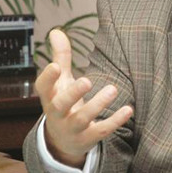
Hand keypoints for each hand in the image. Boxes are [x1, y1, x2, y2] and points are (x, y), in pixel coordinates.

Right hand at [36, 29, 132, 167]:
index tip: (55, 66)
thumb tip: (56, 30)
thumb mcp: (61, 82)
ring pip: (82, 118)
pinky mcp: (88, 138)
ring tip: (113, 89)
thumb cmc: (63, 103)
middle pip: (61, 105)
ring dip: (97, 105)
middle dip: (73, 93)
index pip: (43, 88)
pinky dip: (115, 121)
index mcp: (50, 97)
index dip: (47, 78)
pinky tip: (128, 109)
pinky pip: (101, 130)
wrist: (63, 142)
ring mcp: (72, 128)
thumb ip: (60, 57)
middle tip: (87, 80)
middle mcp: (58, 114)